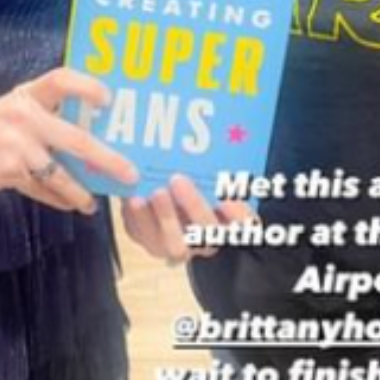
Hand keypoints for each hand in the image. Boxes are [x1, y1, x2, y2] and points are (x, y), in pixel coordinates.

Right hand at [0, 68, 139, 215]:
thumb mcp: (11, 111)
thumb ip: (43, 118)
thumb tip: (88, 139)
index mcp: (27, 95)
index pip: (63, 79)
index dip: (88, 87)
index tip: (109, 101)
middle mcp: (24, 116)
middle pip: (77, 138)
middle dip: (108, 159)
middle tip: (130, 172)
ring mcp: (17, 145)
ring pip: (62, 174)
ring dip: (83, 191)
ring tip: (95, 202)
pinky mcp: (9, 171)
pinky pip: (43, 189)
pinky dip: (60, 199)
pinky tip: (72, 205)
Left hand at [121, 172, 253, 263]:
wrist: (166, 195)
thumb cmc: (197, 179)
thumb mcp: (210, 170)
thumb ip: (216, 164)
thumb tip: (224, 132)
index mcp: (231, 221)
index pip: (246, 224)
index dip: (240, 215)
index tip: (227, 197)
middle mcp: (208, 239)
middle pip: (208, 233)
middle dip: (193, 207)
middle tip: (178, 180)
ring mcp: (181, 247)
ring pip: (175, 244)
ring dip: (164, 216)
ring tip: (154, 191)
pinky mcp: (153, 244)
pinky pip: (145, 237)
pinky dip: (138, 218)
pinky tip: (134, 198)